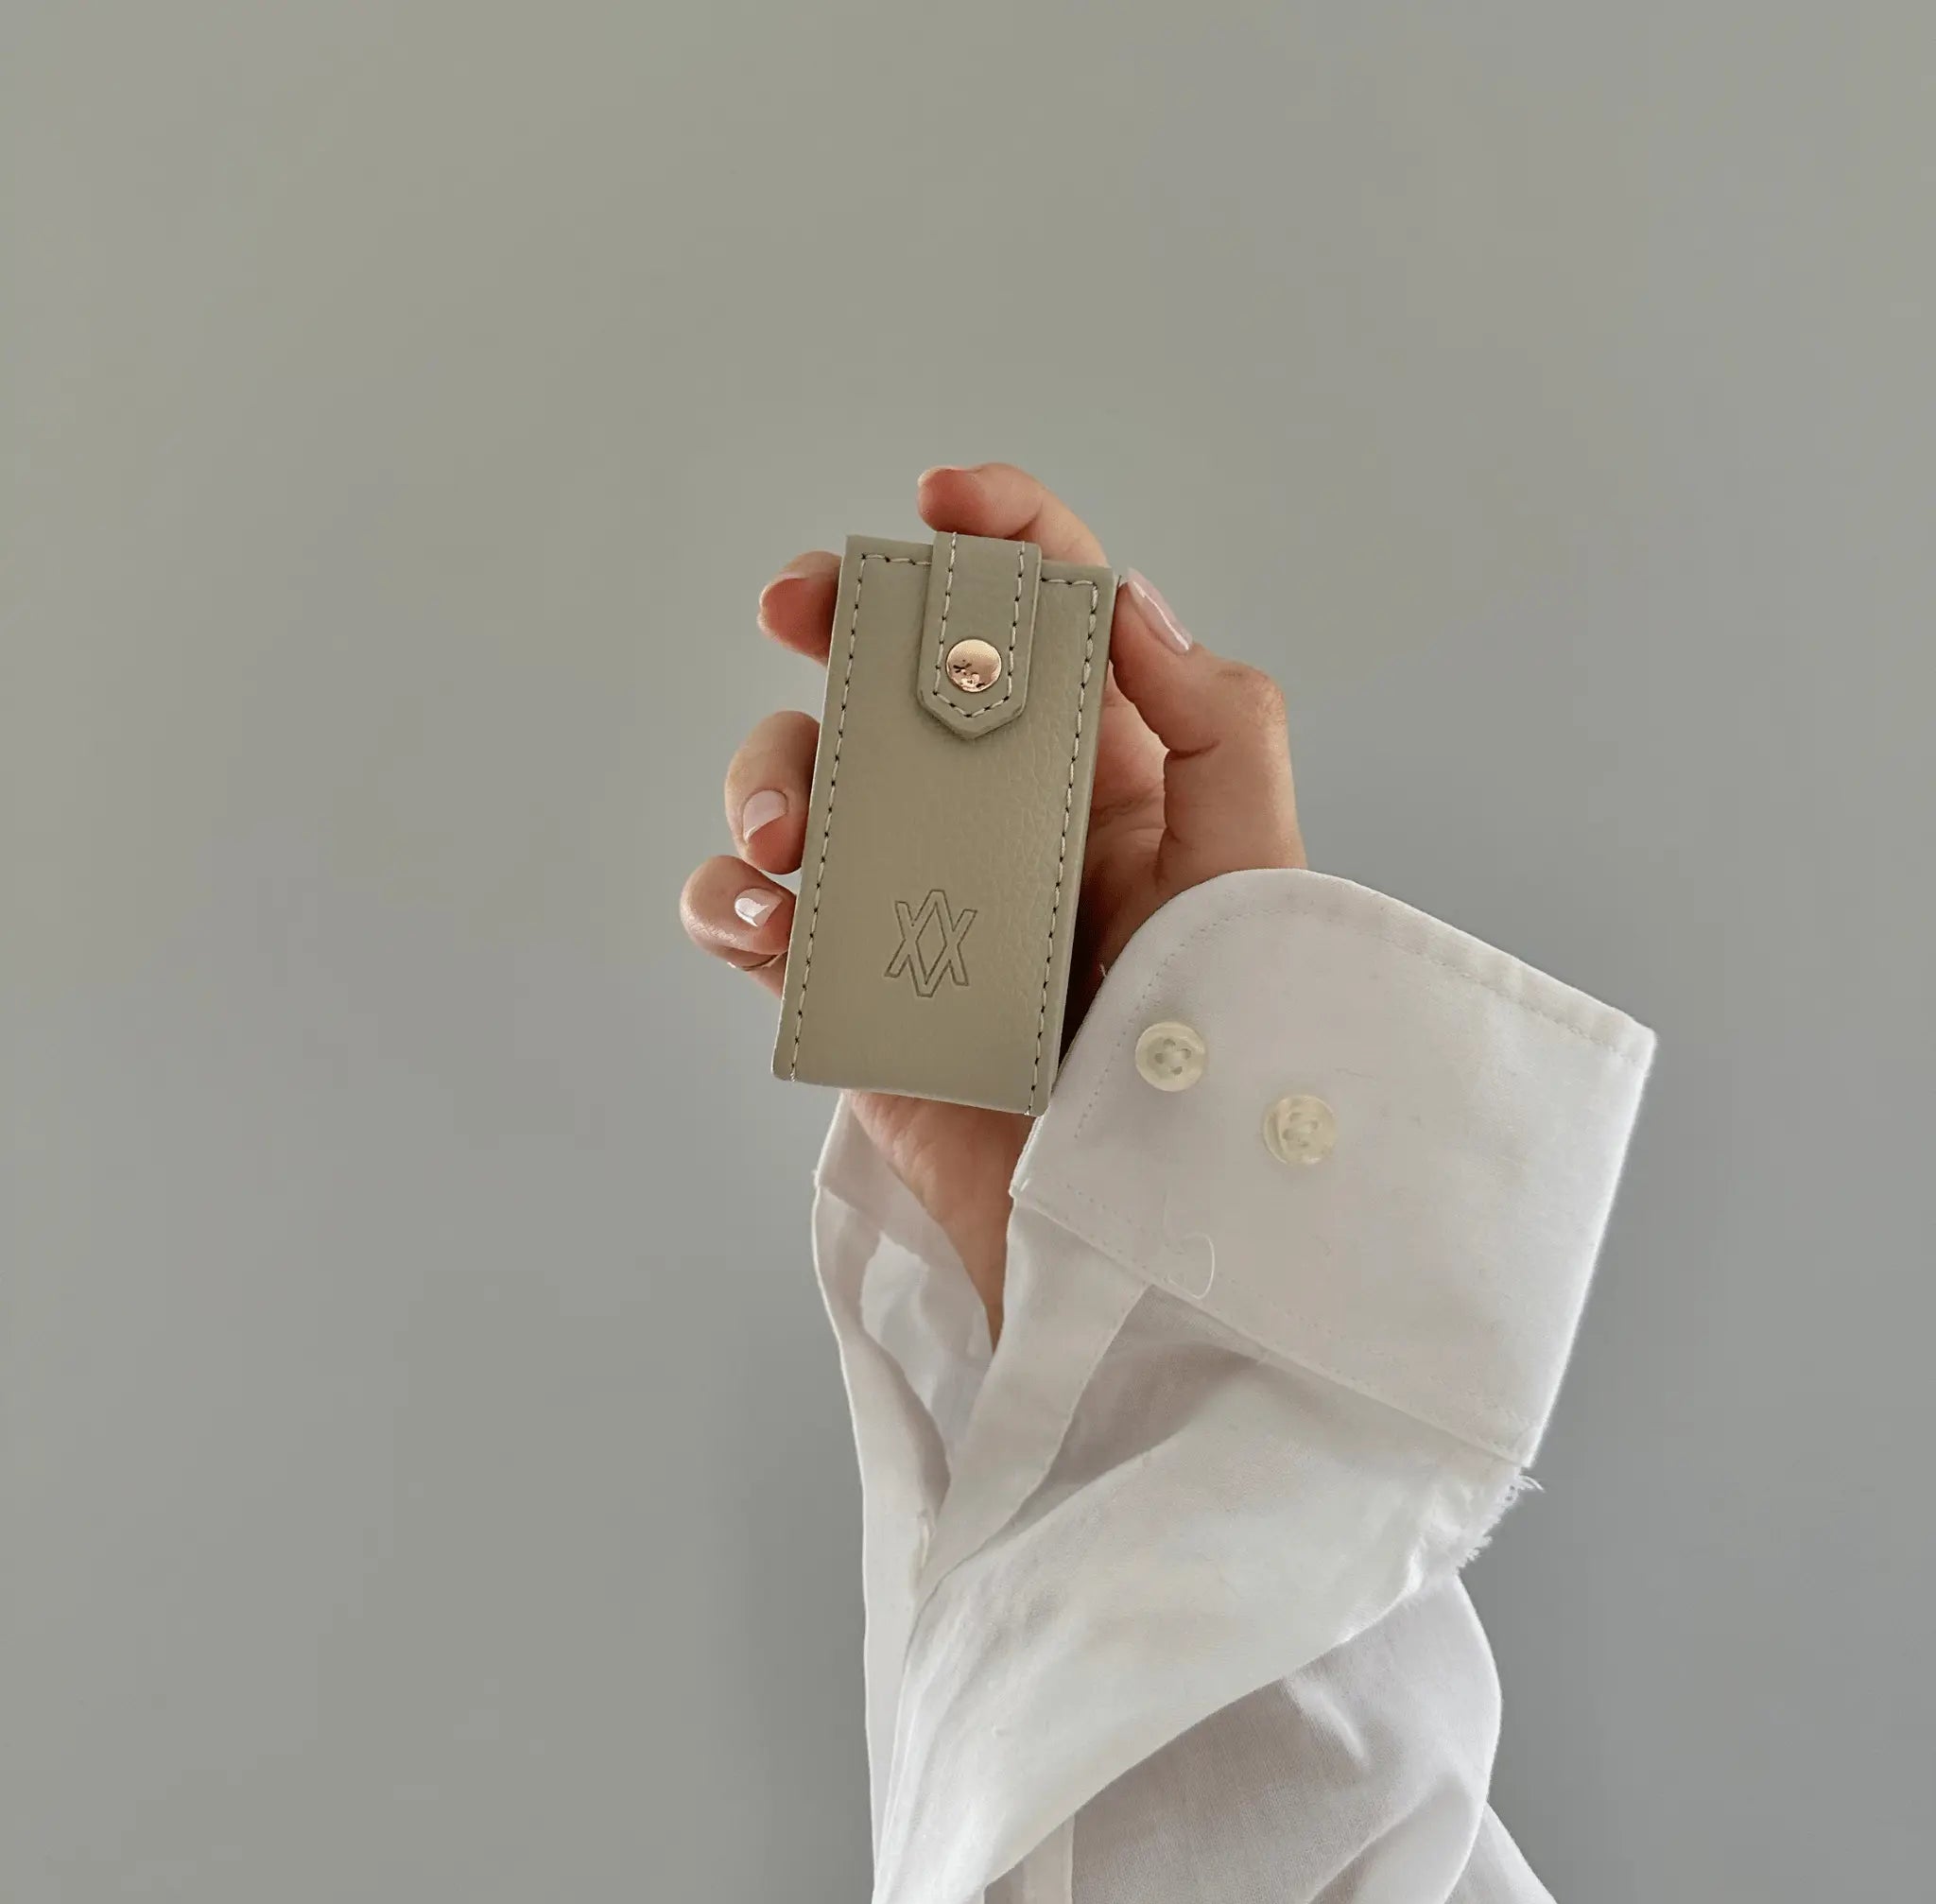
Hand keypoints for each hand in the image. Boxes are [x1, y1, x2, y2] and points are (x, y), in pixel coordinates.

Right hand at [680, 464, 1304, 1338]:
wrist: (1145, 1232)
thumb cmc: (1222, 1057)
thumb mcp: (1258, 875)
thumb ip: (1218, 726)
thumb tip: (1122, 601)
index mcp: (1100, 771)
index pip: (1046, 614)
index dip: (997, 531)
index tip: (940, 500)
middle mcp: (993, 817)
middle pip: (889, 671)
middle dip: (838, 617)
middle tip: (803, 606)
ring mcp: (909, 899)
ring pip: (798, 780)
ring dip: (765, 773)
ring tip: (785, 839)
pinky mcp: (847, 985)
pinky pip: (748, 917)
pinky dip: (726, 900)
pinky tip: (763, 921)